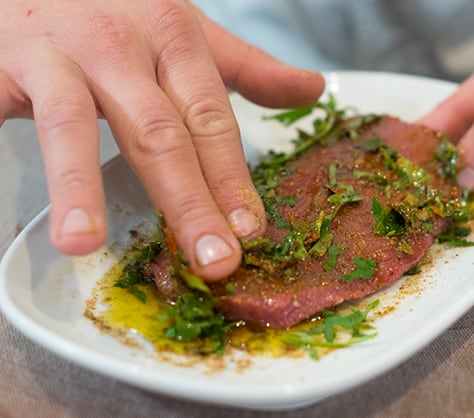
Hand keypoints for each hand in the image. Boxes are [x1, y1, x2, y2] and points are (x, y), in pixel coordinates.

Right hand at [0, 0, 323, 279]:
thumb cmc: (119, 9)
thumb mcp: (189, 31)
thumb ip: (249, 67)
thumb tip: (313, 90)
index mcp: (175, 38)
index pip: (210, 118)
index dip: (231, 177)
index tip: (249, 229)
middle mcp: (120, 42)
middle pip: (159, 131)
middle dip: (188, 200)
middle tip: (212, 259)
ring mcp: (57, 52)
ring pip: (73, 122)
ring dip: (80, 185)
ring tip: (85, 244)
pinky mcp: (3, 61)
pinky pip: (2, 107)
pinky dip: (10, 154)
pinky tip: (24, 205)